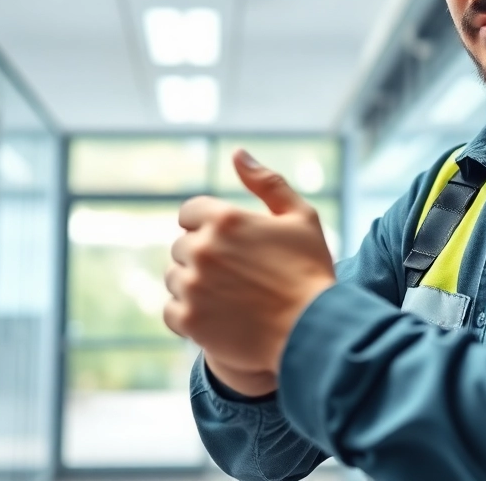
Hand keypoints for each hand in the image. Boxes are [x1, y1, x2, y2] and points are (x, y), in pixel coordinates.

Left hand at [164, 150, 336, 395]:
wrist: (314, 331)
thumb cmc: (311, 271)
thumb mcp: (301, 217)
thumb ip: (267, 182)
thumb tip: (238, 153)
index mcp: (225, 219)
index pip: (189, 213)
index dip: (209, 226)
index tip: (230, 244)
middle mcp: (202, 249)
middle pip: (182, 246)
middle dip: (204, 256)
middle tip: (238, 275)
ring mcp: (192, 286)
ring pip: (175, 278)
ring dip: (194, 285)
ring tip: (230, 297)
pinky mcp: (189, 320)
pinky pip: (171, 311)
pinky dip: (189, 315)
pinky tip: (218, 317)